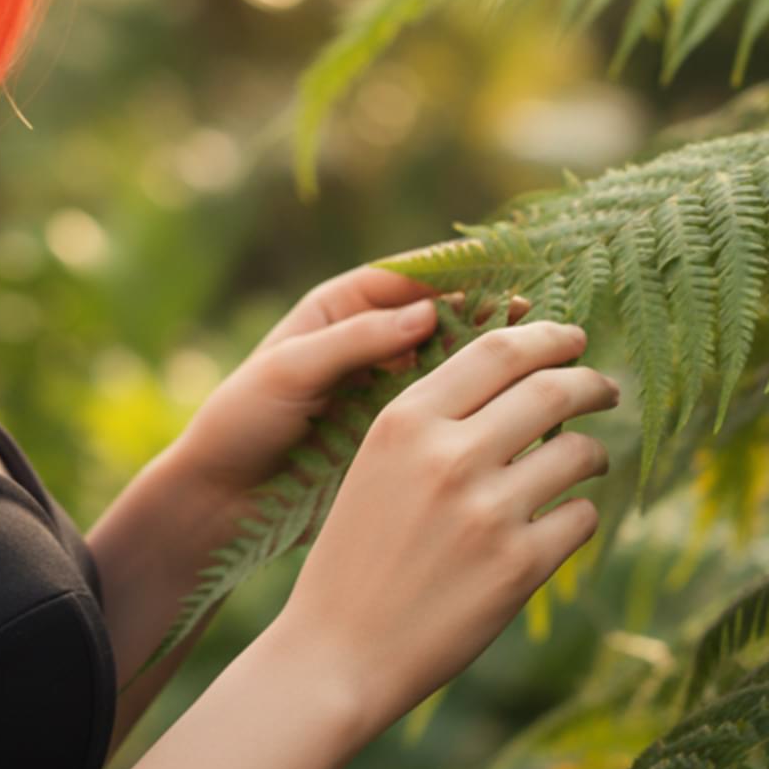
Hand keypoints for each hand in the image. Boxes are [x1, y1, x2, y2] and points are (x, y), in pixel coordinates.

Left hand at [169, 262, 531, 516]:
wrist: (220, 498)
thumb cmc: (240, 421)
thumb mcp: (289, 372)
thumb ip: (353, 342)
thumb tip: (425, 314)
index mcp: (338, 312)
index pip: (408, 278)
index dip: (459, 271)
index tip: (510, 269)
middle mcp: (369, 344)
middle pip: (441, 318)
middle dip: (491, 317)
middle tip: (546, 322)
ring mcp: (385, 391)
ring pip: (452, 367)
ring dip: (495, 367)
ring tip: (548, 366)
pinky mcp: (394, 436)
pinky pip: (445, 415)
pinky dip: (481, 414)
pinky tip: (519, 420)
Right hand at [271, 317, 616, 738]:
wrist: (339, 648)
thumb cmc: (358, 550)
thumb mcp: (376, 462)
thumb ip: (436, 420)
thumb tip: (523, 381)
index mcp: (405, 420)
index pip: (496, 351)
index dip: (546, 337)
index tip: (572, 339)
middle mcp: (448, 456)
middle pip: (551, 390)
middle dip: (591, 382)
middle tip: (605, 388)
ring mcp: (487, 512)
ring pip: (579, 452)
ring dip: (595, 452)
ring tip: (588, 460)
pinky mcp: (518, 567)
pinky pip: (581, 518)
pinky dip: (580, 514)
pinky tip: (561, 521)